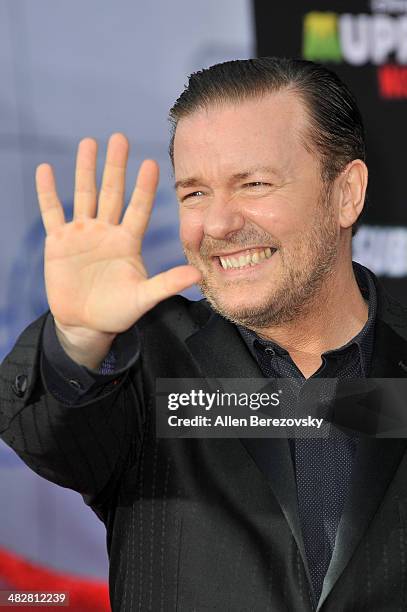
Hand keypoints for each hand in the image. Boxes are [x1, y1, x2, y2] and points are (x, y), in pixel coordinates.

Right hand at [36, 133, 200, 366]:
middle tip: (120, 138)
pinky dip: (48, 193)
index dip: (144, 188)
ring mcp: (82, 234)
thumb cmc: (117, 312)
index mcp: (128, 242)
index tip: (151, 164)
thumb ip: (167, 284)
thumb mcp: (143, 298)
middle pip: (112, 192)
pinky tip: (46, 170)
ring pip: (85, 195)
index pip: (139, 209)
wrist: (86, 324)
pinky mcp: (59, 242)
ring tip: (89, 142)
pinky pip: (52, 212)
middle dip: (116, 166)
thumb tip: (197, 276)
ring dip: (86, 170)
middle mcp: (107, 232)